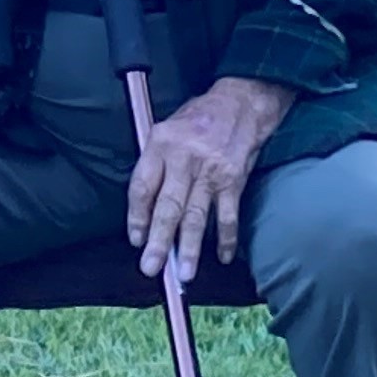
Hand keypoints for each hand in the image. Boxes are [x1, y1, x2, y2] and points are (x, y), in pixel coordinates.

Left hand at [125, 77, 295, 283]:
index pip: (142, 187)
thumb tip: (142, 207)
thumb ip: (153, 163)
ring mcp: (211, 171)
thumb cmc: (198, 118)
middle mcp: (184, 158)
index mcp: (160, 144)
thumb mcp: (165, 129)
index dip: (137, 216)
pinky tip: (223, 257)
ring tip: (184, 274)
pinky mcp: (234, 179)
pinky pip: (228, 215)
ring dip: (190, 247)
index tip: (136, 239)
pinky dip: (227, 238)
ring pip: (197, 216)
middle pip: (168, 207)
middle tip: (151, 268)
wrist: (240, 102)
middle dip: (159, 241)